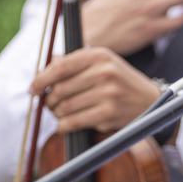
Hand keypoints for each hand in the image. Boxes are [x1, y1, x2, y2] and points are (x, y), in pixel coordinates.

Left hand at [30, 48, 162, 132]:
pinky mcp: (110, 113)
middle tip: (48, 105)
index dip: (41, 79)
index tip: (33, 89)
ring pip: (66, 107)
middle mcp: (104, 72)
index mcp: (99, 55)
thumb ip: (74, 62)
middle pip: (60, 89)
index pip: (60, 67)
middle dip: (49, 100)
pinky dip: (64, 126)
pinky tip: (64, 126)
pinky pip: (75, 122)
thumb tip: (45, 65)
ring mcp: (108, 93)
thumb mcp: (102, 63)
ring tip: (58, 115)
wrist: (150, 100)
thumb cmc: (120, 81)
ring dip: (56, 114)